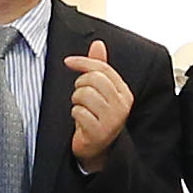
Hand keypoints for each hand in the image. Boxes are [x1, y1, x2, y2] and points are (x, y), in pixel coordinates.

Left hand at [65, 48, 132, 166]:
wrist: (97, 149)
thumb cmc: (97, 116)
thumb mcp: (100, 91)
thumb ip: (99, 67)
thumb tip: (98, 43)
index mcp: (124, 93)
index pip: (103, 68)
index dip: (83, 62)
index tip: (68, 62)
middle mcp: (122, 105)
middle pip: (94, 79)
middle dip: (79, 85)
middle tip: (79, 95)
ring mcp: (112, 120)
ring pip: (84, 94)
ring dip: (76, 101)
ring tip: (81, 109)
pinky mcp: (100, 132)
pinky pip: (79, 112)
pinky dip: (75, 115)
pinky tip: (80, 121)